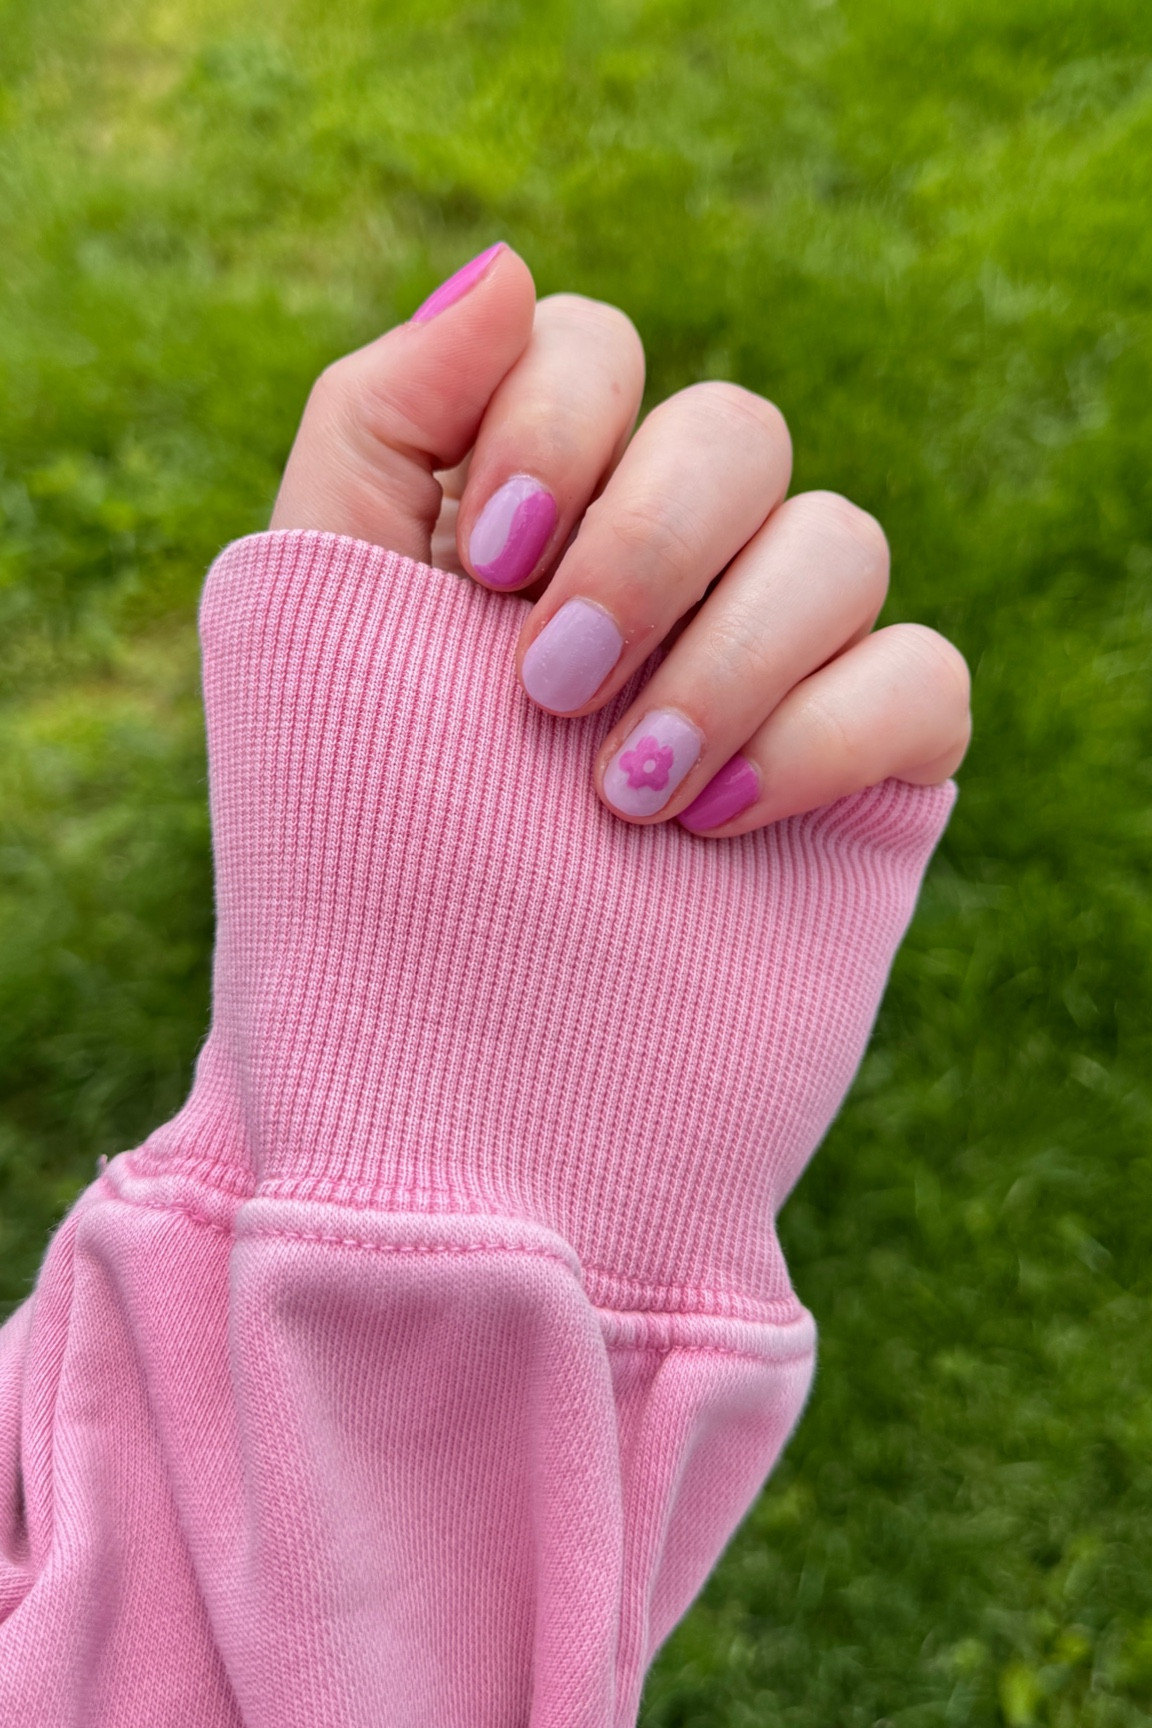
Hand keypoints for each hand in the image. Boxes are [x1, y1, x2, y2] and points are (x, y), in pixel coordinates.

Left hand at [272, 242, 969, 834]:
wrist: (450, 1107)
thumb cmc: (355, 878)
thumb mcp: (312, 629)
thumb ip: (381, 423)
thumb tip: (510, 268)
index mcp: (526, 532)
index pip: (595, 354)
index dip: (555, 423)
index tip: (480, 569)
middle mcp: (657, 590)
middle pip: (734, 429)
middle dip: (642, 548)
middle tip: (543, 695)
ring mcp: (771, 681)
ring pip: (841, 539)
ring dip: (725, 655)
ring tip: (621, 797)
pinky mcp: (865, 781)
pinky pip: (924, 675)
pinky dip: (826, 731)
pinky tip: (716, 829)